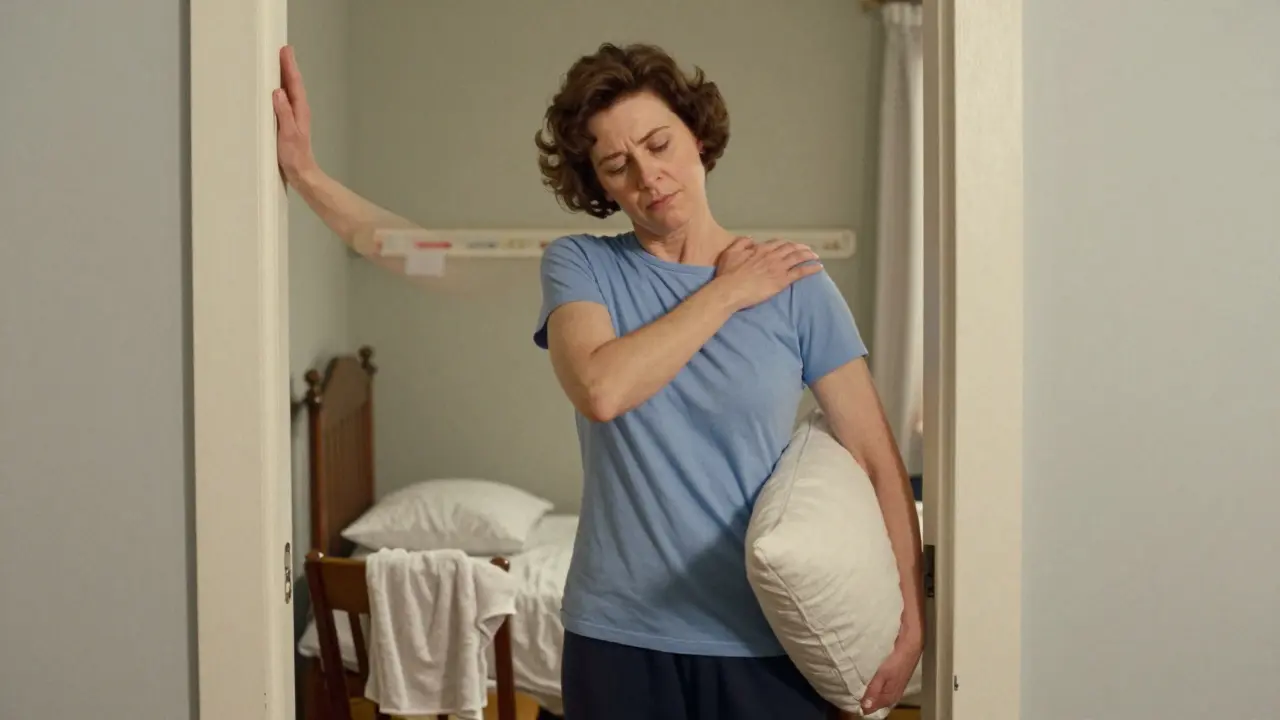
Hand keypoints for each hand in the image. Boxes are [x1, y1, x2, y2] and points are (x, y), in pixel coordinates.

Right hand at [272, 45, 318, 185]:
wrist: (301, 173)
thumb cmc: (294, 156)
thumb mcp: (288, 134)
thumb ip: (284, 113)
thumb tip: (278, 91)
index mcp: (300, 110)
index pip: (294, 83)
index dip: (290, 66)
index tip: (285, 50)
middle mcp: (299, 110)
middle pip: (293, 84)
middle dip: (288, 66)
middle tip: (282, 50)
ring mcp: (295, 116)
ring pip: (290, 91)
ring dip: (285, 77)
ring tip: (278, 63)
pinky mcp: (289, 123)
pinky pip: (285, 101)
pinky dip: (280, 90)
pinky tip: (274, 90)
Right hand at [713, 237, 821, 310]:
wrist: (730, 290)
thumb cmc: (727, 274)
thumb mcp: (730, 252)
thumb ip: (741, 243)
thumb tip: (751, 239)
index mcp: (760, 249)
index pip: (777, 243)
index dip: (786, 244)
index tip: (790, 246)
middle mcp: (772, 255)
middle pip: (791, 248)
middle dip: (801, 247)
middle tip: (807, 250)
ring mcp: (778, 267)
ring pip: (798, 257)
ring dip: (809, 255)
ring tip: (816, 256)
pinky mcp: (782, 280)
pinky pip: (801, 272)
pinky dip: (811, 268)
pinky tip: (819, 267)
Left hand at [859, 631, 923, 714]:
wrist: (908, 649)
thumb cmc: (895, 662)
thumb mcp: (881, 676)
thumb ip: (873, 691)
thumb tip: (864, 707)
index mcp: (888, 698)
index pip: (871, 709)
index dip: (860, 705)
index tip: (850, 699)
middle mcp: (891, 698)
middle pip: (874, 704)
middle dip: (863, 699)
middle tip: (851, 691)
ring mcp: (893, 690)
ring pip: (877, 696)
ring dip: (868, 693)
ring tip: (856, 686)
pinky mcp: (893, 683)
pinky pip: (880, 690)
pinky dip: (873, 687)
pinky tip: (866, 681)